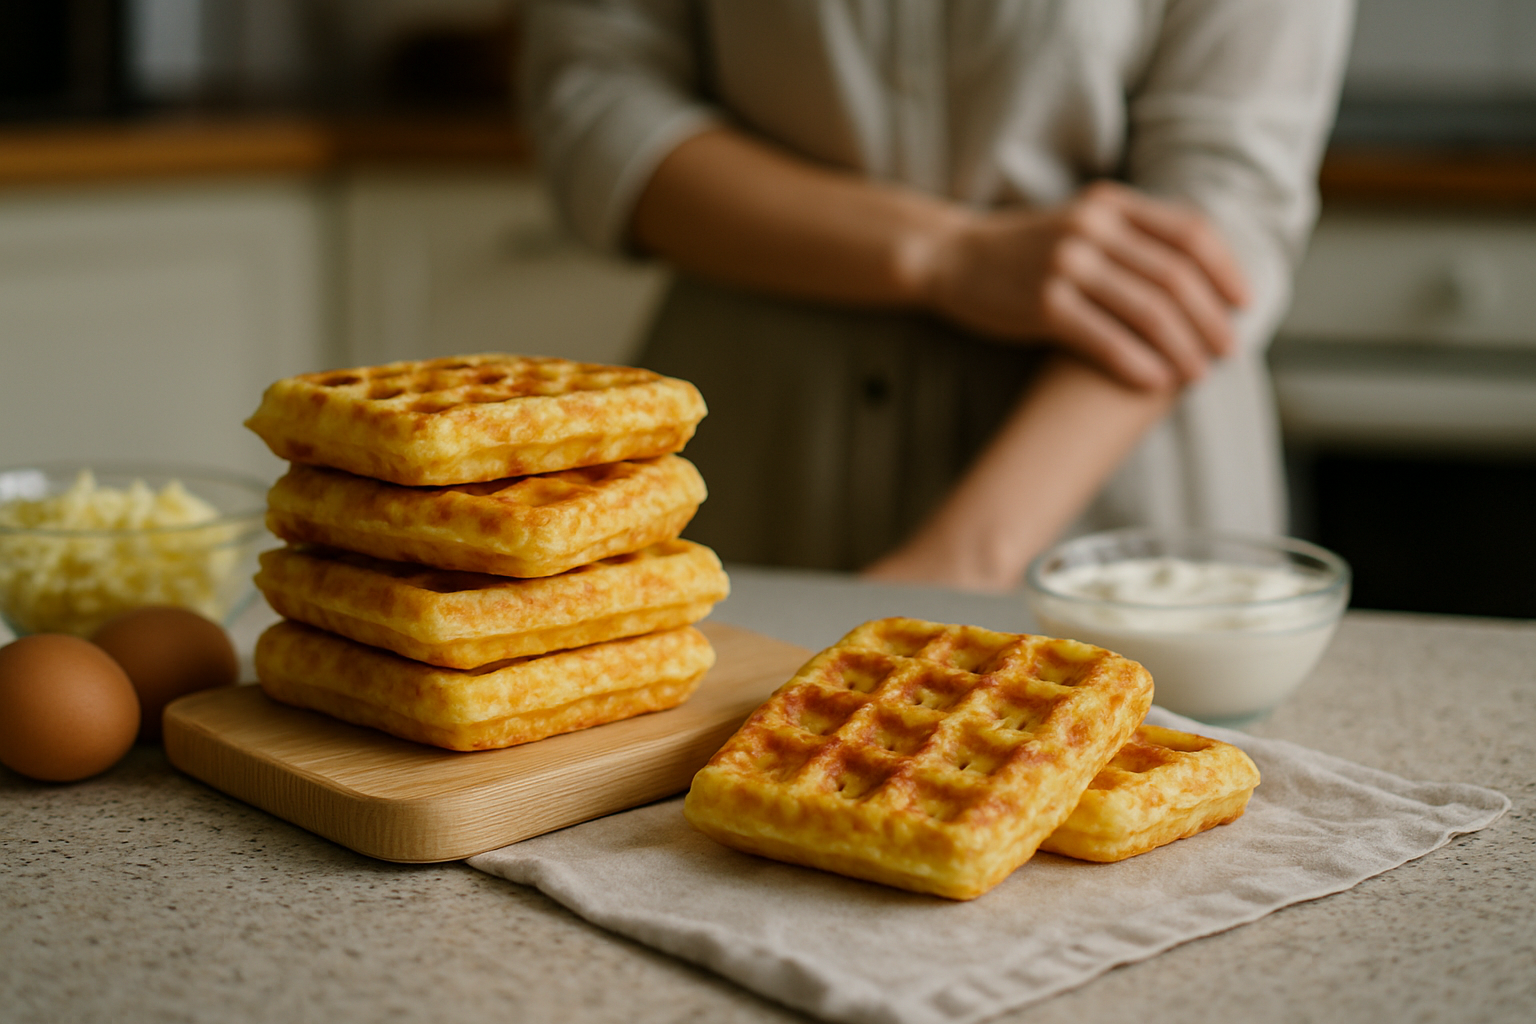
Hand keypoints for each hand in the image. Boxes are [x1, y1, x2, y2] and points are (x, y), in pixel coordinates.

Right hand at [917, 181, 1248, 389]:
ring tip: (1197, 374)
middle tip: (1228, 351)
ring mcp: (1067, 265)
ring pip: (1148, 311)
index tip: (1244, 304)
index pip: (1191, 233)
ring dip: (1183, 347)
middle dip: (1211, 319)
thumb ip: (1133, 237)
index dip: (1226, 270)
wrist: (954, 258)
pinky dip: (1137, 363)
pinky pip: (1105, 338)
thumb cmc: (1025, 251)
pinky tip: (1155, 383)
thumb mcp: (1082, 226)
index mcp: (1111, 205)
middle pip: (1176, 276)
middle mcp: (1093, 229)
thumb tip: (1199, 276)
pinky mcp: (1043, 304)